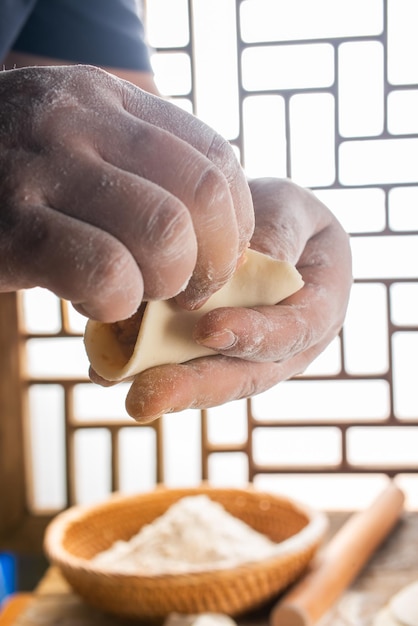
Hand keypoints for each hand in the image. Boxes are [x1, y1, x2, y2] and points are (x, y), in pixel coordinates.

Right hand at [0, 65, 253, 321]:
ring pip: (163, 234)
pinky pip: (104, 273)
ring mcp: (42, 166)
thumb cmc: (12, 175)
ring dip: (168, 283)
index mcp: (108, 99)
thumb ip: (139, 168)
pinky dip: (117, 301)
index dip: (235, 220)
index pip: (215, 156)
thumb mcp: (76, 145)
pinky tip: (97, 302)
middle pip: (203, 195)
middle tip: (189, 290)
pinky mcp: (10, 226)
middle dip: (214, 260)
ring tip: (140, 294)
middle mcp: (80, 118)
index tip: (218, 256)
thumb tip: (219, 232)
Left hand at [125, 177, 351, 420]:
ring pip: (211, 379)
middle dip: (196, 387)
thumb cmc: (287, 218)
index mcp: (318, 312)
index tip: (207, 331)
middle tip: (147, 398)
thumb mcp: (292, 210)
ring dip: (167, 387)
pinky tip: (107, 372)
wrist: (269, 232)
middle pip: (245, 375)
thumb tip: (246, 261)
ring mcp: (246, 355)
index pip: (292, 332)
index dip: (253, 336)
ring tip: (125, 394)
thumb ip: (278, 232)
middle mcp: (284, 347)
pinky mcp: (212, 352)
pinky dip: (145, 367)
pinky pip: (182, 363)